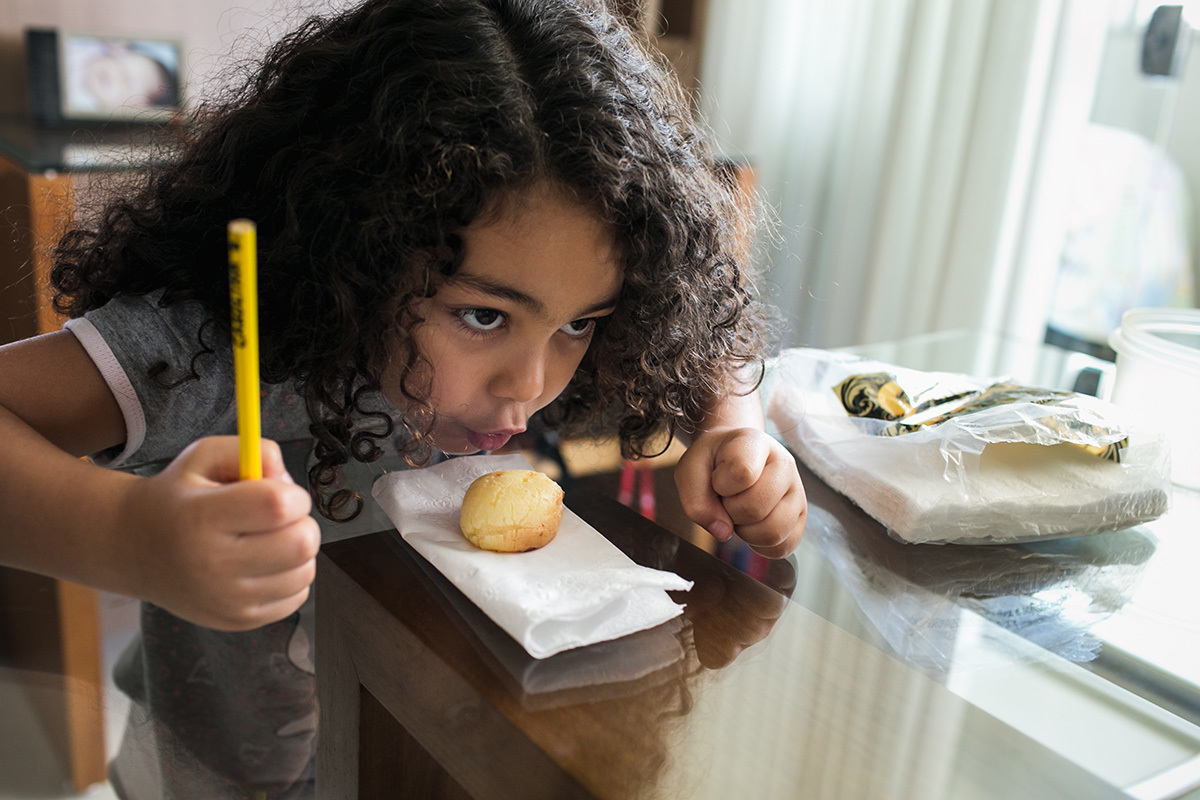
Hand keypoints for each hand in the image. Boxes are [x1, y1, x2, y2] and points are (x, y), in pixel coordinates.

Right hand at [123, 437, 318, 630]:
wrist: (134, 549)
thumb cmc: (178, 497)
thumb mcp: (203, 456)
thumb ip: (253, 451)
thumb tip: (290, 482)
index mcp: (201, 519)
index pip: (277, 505)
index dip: (293, 494)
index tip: (279, 492)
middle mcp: (212, 566)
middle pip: (300, 543)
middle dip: (302, 522)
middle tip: (279, 517)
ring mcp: (226, 600)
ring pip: (305, 572)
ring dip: (299, 551)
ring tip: (267, 539)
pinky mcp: (238, 621)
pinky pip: (296, 597)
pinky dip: (291, 576)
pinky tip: (263, 563)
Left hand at [674, 428, 805, 558]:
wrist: (732, 458)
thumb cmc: (713, 463)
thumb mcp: (690, 471)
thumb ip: (696, 500)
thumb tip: (723, 533)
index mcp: (755, 444)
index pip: (742, 472)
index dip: (720, 485)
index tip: (717, 477)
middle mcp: (785, 465)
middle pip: (756, 508)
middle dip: (730, 511)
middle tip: (727, 498)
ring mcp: (797, 492)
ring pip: (772, 533)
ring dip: (746, 531)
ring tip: (740, 511)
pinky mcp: (801, 519)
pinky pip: (782, 548)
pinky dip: (760, 545)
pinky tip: (751, 526)